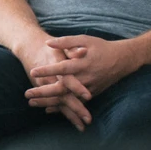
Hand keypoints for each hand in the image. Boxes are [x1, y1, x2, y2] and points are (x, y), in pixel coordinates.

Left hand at [27, 35, 142, 123]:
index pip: (62, 68)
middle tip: (27, 94)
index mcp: (82, 63)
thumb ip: (66, 42)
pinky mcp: (92, 94)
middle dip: (43, 92)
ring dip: (49, 102)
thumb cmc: (102, 47)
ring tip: (32, 103)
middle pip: (62, 88)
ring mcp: (89, 88)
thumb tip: (47, 43)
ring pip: (67, 99)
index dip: (48, 70)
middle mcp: (85, 78)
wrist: (123, 60)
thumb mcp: (85, 40)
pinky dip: (62, 107)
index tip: (33, 72)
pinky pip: (75, 103)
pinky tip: (48, 109)